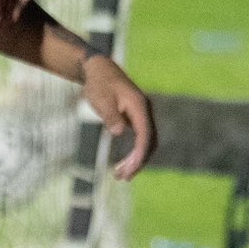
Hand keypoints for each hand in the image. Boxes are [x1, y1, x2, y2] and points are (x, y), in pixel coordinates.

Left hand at [82, 55, 155, 181]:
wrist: (99, 70)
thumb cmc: (99, 84)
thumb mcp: (101, 99)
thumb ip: (110, 115)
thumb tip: (119, 132)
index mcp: (140, 106)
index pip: (145, 135)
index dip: (139, 154)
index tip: (130, 169)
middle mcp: (145, 112)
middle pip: (149, 142)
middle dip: (138, 162)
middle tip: (122, 177)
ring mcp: (142, 115)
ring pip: (146, 142)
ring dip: (136, 160)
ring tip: (120, 175)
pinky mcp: (136, 119)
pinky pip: (140, 139)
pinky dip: (134, 153)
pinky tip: (124, 164)